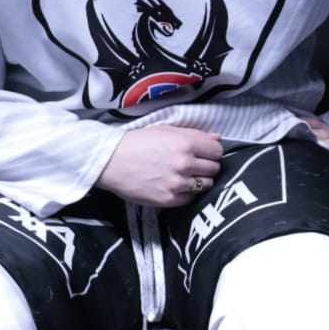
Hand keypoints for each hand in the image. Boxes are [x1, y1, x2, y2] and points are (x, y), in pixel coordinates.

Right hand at [96, 124, 223, 208]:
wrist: (110, 161)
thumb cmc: (137, 142)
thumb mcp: (165, 130)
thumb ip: (194, 134)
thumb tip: (217, 139)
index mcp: (185, 143)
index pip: (217, 151)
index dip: (213, 151)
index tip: (206, 152)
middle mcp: (184, 164)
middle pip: (214, 168)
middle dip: (208, 165)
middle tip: (195, 164)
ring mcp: (177, 183)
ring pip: (206, 185)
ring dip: (199, 180)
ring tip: (185, 175)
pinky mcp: (168, 199)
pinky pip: (191, 198)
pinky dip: (187, 192)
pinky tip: (176, 185)